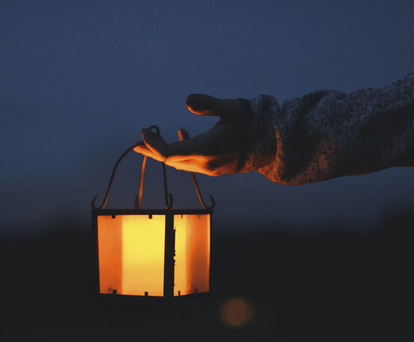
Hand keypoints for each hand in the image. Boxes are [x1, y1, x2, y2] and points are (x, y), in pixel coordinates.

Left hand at [133, 94, 251, 175]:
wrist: (274, 144)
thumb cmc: (252, 122)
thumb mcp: (231, 108)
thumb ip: (210, 104)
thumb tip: (187, 101)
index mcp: (205, 149)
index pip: (169, 153)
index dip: (153, 144)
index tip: (144, 131)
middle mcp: (205, 164)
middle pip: (170, 160)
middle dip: (153, 149)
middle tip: (139, 140)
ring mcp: (210, 169)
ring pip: (180, 163)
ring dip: (165, 152)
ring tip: (151, 141)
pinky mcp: (216, 169)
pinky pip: (191, 163)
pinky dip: (181, 152)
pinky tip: (182, 134)